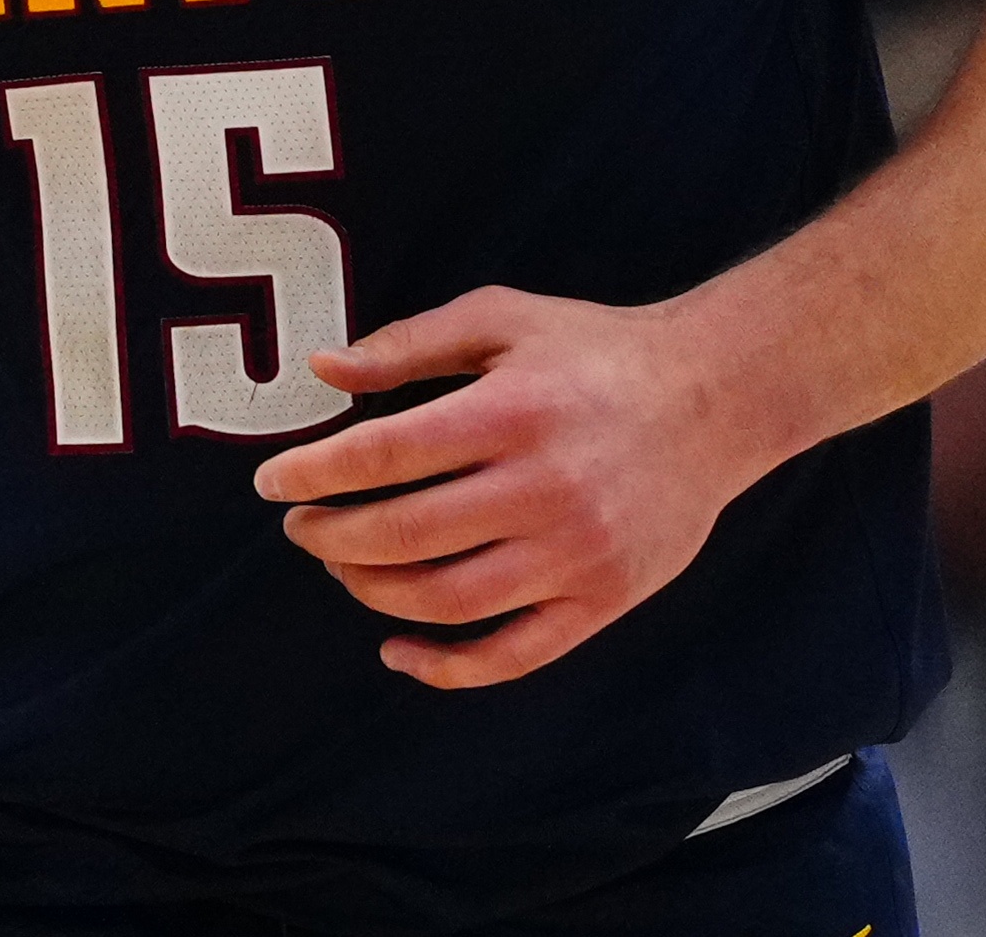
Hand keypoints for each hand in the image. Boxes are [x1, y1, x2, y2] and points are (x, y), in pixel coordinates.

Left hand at [251, 284, 767, 689]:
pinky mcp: (604, 600)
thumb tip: (321, 370)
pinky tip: (398, 648)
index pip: (384, 454)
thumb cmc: (594, 350)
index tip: (271, 481)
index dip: (313, 472)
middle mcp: (544, 487)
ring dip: (374, 593)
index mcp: (512, 411)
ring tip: (343, 567)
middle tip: (301, 527)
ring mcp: (577, 553)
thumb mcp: (501, 318)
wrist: (715, 398)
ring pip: (449, 600)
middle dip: (331, 536)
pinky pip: (513, 655)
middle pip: (406, 534)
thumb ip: (407, 344)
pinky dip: (446, 667)